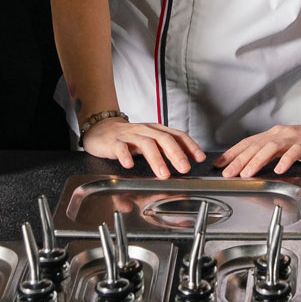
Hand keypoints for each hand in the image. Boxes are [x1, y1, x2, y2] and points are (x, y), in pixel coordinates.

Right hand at [82, 117, 205, 177]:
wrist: (101, 128)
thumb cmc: (129, 138)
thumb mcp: (149, 142)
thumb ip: (165, 152)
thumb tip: (184, 167)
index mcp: (156, 130)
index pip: (177, 135)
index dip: (190, 146)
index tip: (199, 158)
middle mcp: (145, 131)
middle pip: (164, 139)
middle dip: (176, 154)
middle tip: (184, 168)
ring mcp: (129, 135)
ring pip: (145, 144)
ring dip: (156, 159)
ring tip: (163, 173)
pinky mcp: (113, 141)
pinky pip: (120, 148)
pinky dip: (125, 156)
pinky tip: (129, 165)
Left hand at [217, 121, 300, 176]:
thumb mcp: (287, 146)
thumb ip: (269, 153)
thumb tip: (249, 164)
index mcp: (274, 135)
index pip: (248, 143)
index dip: (232, 153)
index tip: (218, 164)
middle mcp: (281, 134)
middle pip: (256, 145)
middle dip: (239, 159)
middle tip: (227, 172)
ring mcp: (295, 139)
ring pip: (272, 147)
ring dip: (257, 160)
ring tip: (247, 173)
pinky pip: (296, 152)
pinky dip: (286, 160)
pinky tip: (279, 169)